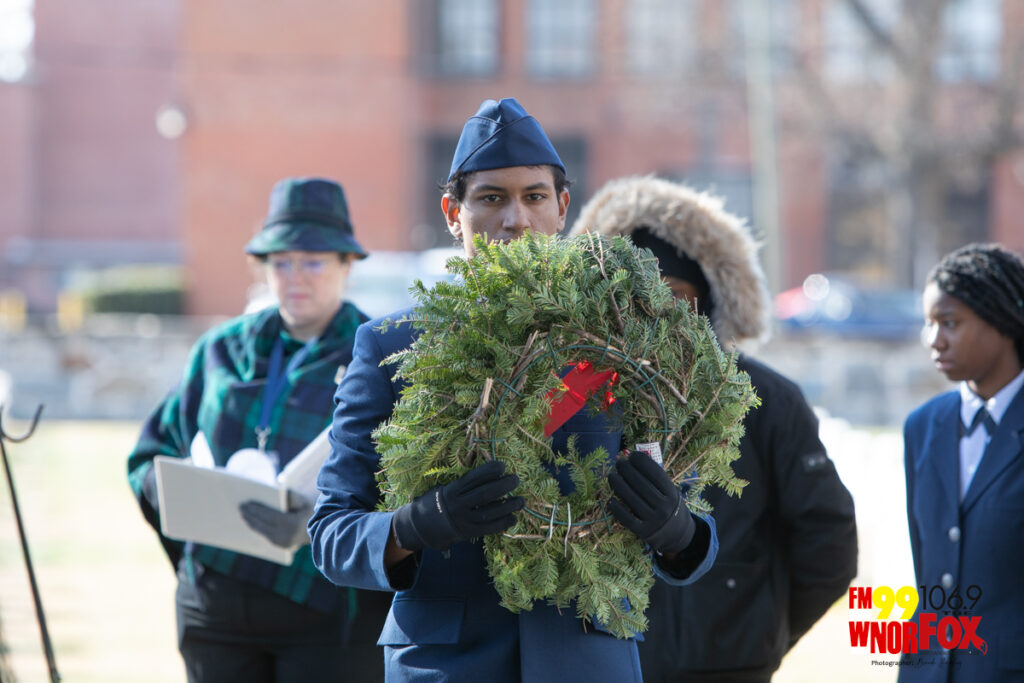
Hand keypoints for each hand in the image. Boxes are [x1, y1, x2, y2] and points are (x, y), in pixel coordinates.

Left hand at [239, 490, 313, 548]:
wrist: (321, 531)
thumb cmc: (311, 512)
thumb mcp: (303, 502)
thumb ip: (291, 497)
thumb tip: (278, 490)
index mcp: (291, 524)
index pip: (269, 516)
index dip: (256, 510)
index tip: (246, 503)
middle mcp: (285, 535)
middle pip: (262, 524)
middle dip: (250, 515)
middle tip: (240, 507)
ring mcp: (282, 542)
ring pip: (262, 531)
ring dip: (251, 522)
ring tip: (242, 513)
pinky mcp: (280, 545)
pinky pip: (265, 534)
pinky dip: (257, 527)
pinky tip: (251, 521)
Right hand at [391, 460, 523, 551]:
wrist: (419, 526)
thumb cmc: (435, 502)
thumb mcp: (443, 489)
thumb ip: (462, 485)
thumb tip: (488, 474)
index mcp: (451, 490)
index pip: (473, 478)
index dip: (489, 471)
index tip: (503, 465)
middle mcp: (457, 505)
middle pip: (485, 494)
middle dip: (503, 486)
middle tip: (516, 480)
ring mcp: (463, 520)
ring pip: (490, 512)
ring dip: (508, 506)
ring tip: (521, 501)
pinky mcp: (467, 533)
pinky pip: (488, 528)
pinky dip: (503, 523)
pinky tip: (513, 518)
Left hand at [608, 451, 694, 554]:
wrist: (677, 533)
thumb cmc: (668, 505)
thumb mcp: (670, 492)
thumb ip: (656, 479)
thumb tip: (634, 460)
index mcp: (672, 494)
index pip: (655, 474)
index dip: (642, 462)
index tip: (632, 455)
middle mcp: (664, 507)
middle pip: (641, 485)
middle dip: (627, 470)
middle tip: (619, 463)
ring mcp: (653, 520)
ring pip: (631, 499)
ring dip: (618, 485)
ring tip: (611, 476)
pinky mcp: (643, 531)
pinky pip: (627, 518)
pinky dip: (617, 508)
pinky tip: (610, 500)